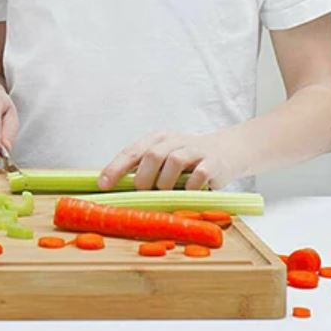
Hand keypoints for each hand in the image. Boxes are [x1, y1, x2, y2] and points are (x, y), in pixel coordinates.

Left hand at [97, 129, 243, 191]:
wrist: (227, 150)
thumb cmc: (188, 160)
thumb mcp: (164, 158)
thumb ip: (144, 169)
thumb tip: (117, 189)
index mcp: (157, 138)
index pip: (131, 151)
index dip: (115, 168)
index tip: (103, 185)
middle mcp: (174, 141)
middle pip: (152, 155)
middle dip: (143, 178)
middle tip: (143, 192)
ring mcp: (194, 150)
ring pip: (174, 161)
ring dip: (166, 182)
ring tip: (166, 191)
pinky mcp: (213, 163)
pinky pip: (199, 175)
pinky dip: (190, 186)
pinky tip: (189, 192)